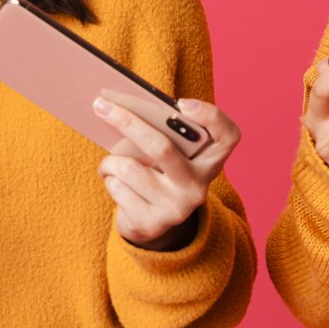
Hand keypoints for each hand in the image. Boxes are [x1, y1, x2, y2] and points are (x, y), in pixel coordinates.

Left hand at [94, 93, 241, 249]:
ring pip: (129, 168)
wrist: (151, 222)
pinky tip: (116, 184)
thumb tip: (122, 108)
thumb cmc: (159, 173)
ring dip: (110, 161)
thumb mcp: (172, 154)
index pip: (228, 136)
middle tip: (100, 104)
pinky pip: (117, 188)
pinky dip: (109, 180)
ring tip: (110, 163)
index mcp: (210, 162)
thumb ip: (164, 132)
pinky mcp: (150, 223)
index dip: (210, 116)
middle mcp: (198, 187)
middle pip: (162, 148)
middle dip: (127, 122)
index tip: (181, 103)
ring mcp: (175, 208)